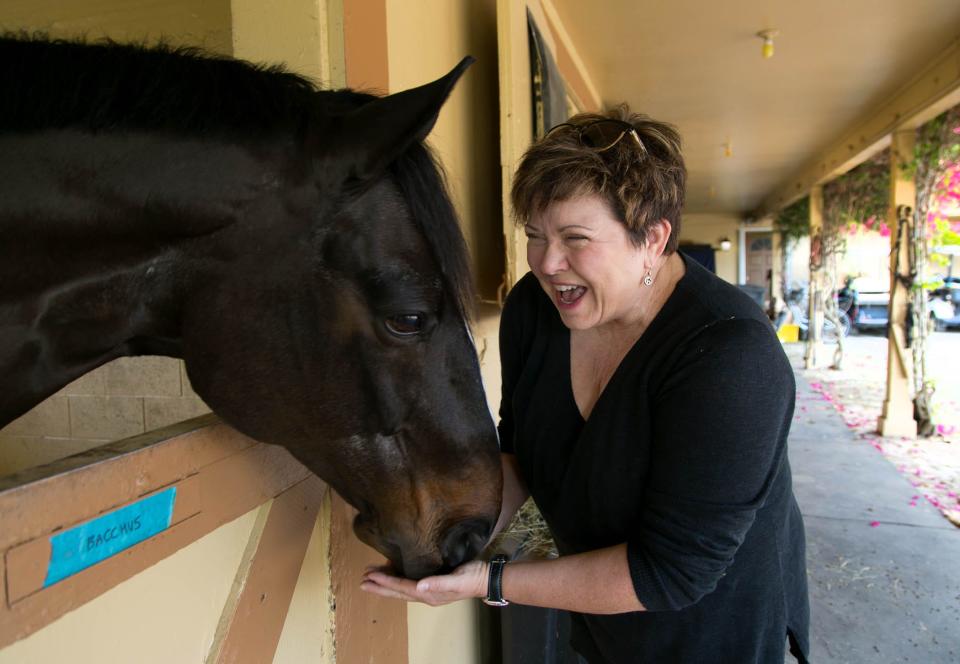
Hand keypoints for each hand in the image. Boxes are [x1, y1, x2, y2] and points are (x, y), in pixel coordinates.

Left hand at [360, 560, 487, 606]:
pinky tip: (391, 571)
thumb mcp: (457, 580)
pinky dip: (397, 578)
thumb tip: (419, 586)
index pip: (402, 587)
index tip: (370, 577)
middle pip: (397, 591)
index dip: (385, 582)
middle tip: (362, 582)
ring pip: (401, 588)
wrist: (486, 578)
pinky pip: (408, 582)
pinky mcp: (432, 582)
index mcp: (429, 594)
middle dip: (379, 586)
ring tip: (370, 577)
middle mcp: (425, 594)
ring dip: (385, 583)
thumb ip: (438, 583)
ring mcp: (428, 590)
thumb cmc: (472, 577)